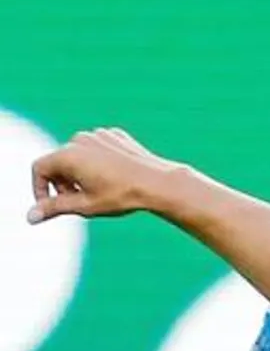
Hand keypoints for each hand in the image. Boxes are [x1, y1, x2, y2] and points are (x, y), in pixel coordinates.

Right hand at [27, 127, 179, 223]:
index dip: (41, 189)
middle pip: (58, 161)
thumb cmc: (122, 195)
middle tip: (78, 200)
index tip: (52, 205)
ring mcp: (99, 134)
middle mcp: (81, 139)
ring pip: (78, 155)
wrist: (159, 183)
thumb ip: (54, 207)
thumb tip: (30, 216)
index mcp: (68, 154)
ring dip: (79, 172)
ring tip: (97, 190)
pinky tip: (113, 177)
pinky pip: (97, 149)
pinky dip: (97, 162)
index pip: (40, 169)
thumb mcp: (84, 205)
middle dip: (62, 182)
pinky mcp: (116, 135)